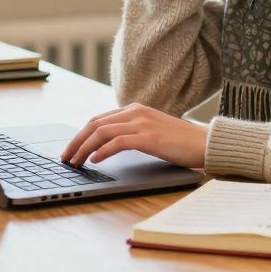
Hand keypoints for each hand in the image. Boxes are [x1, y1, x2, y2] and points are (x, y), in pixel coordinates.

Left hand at [61, 102, 206, 168]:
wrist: (205, 142)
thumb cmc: (179, 141)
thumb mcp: (151, 131)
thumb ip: (132, 132)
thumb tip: (106, 146)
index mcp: (134, 109)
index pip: (98, 119)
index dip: (80, 135)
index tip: (70, 149)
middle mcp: (135, 112)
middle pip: (95, 124)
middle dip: (76, 141)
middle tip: (65, 158)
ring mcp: (142, 123)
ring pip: (102, 132)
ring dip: (84, 148)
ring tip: (75, 162)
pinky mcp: (148, 137)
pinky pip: (117, 142)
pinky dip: (102, 151)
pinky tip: (95, 160)